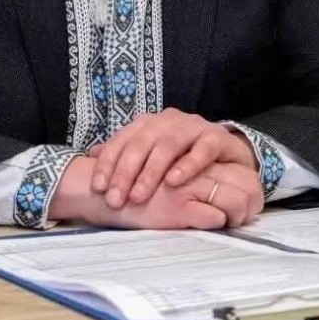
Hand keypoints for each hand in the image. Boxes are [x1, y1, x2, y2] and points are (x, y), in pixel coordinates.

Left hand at [87, 109, 256, 207]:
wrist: (227, 153)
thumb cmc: (184, 157)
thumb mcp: (152, 155)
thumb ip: (125, 153)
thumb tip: (91, 154)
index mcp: (150, 122)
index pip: (124, 139)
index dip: (108, 162)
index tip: (98, 187)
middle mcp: (169, 120)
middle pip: (142, 142)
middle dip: (126, 171)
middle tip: (116, 199)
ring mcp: (194, 126)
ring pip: (168, 144)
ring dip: (151, 171)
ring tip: (139, 195)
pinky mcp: (217, 137)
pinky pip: (202, 149)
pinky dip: (188, 164)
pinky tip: (174, 181)